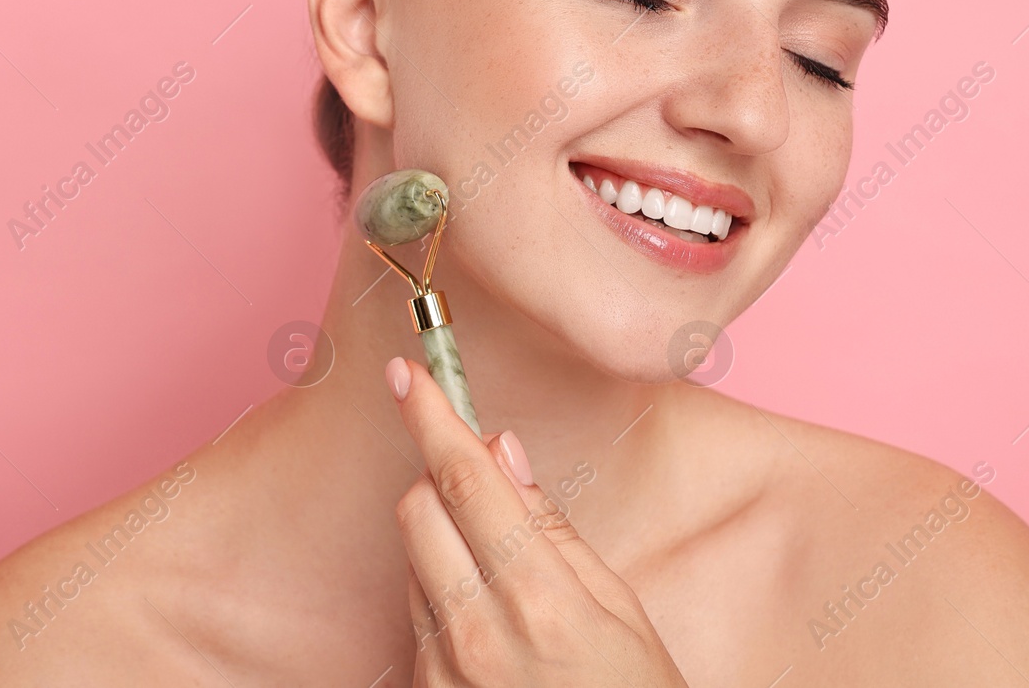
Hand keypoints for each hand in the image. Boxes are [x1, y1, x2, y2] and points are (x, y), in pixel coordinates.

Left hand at [383, 356, 689, 686]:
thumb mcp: (622, 610)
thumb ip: (553, 527)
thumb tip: (504, 453)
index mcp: (540, 597)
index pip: (466, 479)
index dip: (432, 416)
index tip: (406, 371)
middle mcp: (477, 632)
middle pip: (417, 508)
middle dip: (438, 477)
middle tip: (477, 479)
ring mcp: (443, 670)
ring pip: (412, 560)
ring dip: (442, 540)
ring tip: (504, 575)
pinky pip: (415, 617)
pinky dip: (442, 594)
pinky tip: (489, 620)